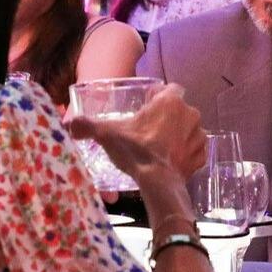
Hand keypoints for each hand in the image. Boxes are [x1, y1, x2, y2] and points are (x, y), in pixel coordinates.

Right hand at [66, 84, 205, 186]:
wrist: (158, 183)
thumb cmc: (135, 150)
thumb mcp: (107, 134)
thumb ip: (88, 125)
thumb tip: (70, 123)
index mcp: (170, 101)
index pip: (169, 89)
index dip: (158, 96)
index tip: (146, 106)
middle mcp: (190, 114)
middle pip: (179, 110)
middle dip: (167, 117)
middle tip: (149, 130)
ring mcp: (199, 136)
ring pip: (188, 130)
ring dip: (177, 135)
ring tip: (159, 147)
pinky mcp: (201, 157)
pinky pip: (193, 150)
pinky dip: (184, 154)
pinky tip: (169, 161)